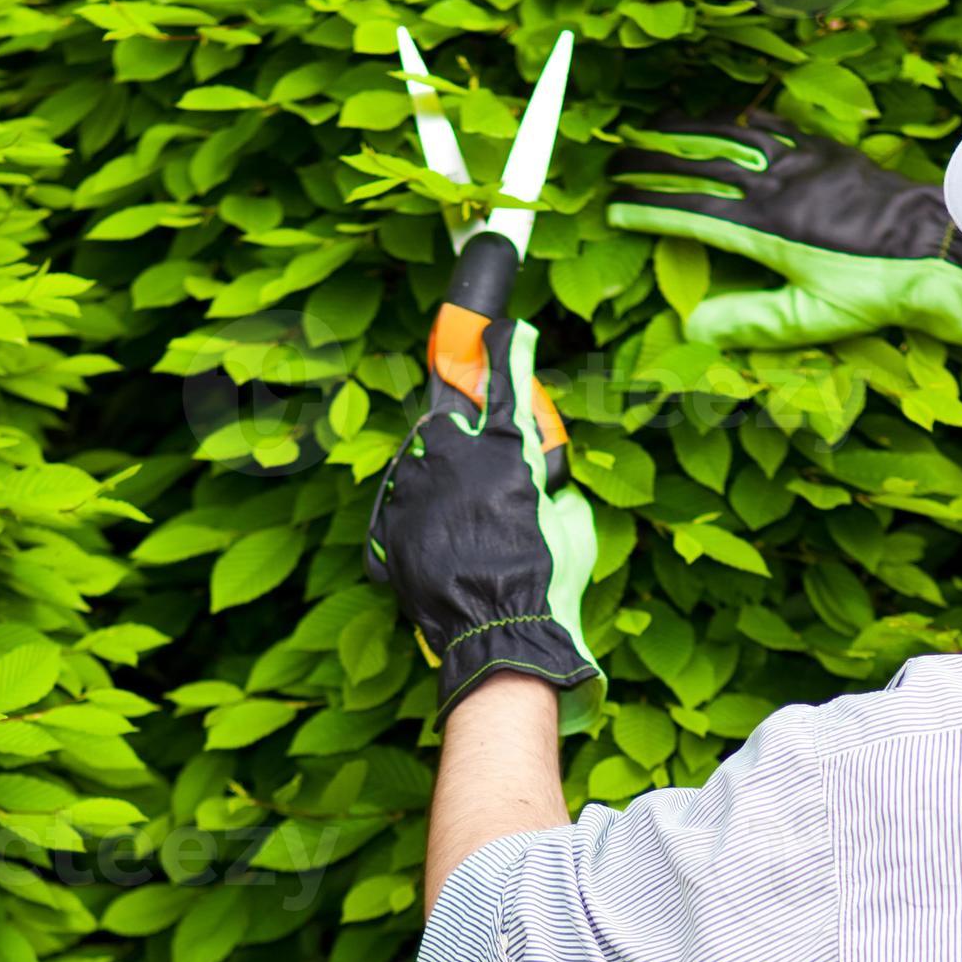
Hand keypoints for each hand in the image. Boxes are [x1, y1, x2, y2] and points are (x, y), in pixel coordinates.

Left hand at [366, 308, 603, 727]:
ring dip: (437, 484)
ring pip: (419, 467)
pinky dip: (419, 524)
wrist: (494, 634)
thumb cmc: (544, 581)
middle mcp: (451, 460)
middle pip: (447, 426)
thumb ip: (555, 492)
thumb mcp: (571, 527)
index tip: (506, 327)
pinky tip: (441, 550)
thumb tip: (551, 493)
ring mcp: (414, 493)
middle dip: (461, 442)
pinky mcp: (391, 529)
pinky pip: (402, 511)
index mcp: (501, 451)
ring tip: (461, 526)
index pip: (505, 386)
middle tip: (480, 480)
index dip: (508, 352)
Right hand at [606, 115, 961, 350]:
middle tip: (616, 163)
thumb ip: (750, 321)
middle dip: (651, 163)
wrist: (935, 243)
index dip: (647, 208)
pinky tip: (724, 119)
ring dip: (686, 132)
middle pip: (699, 166)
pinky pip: (772, 126)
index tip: (614, 208)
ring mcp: (801, 161)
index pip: (689, 212)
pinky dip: (739, 121)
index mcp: (764, 229)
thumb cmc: (873, 288)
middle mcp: (774, 186)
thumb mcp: (810, 318)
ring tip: (652, 129)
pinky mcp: (826, 150)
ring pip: (730, 137)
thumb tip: (692, 330)